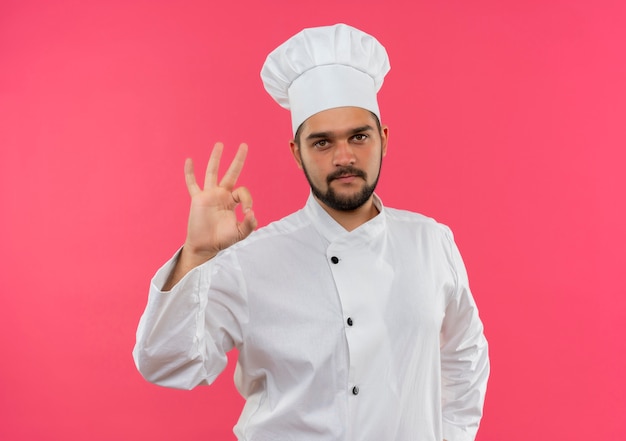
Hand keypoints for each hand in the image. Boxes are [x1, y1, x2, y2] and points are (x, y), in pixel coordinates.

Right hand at [162, 142, 256, 289]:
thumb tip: (252, 213)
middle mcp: (221, 195)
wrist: (205, 246)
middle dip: (238, 160)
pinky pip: (192, 183)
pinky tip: (189, 160)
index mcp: (232, 201)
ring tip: (220, 144)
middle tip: (245, 145)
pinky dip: (189, 172)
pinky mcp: (197, 199)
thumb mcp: (240, 234)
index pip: (242, 191)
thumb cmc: (222, 240)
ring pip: (212, 172)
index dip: (247, 200)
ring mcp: (209, 195)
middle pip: (231, 173)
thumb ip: (249, 225)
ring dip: (216, 158)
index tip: (247, 212)